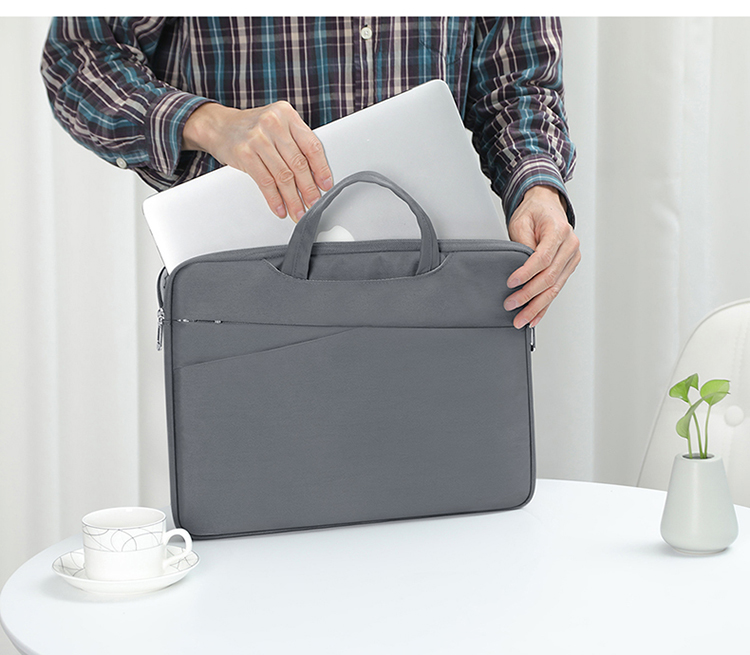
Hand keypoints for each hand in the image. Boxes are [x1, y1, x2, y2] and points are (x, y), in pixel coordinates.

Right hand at [182, 101, 332, 220]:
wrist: (218, 125)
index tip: (325, 185)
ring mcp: (257, 138)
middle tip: (314, 204)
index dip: (321, 169)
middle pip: (298, 163)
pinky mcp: (244, 153)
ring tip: (298, 211)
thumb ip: (295, 143)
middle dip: (308, 189)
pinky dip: (274, 199)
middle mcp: (273, 123)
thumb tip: (315, 175)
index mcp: (287, 114)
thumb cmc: (251, 128)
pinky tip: (280, 208)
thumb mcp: (276, 126)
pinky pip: (265, 182)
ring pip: (283, 175)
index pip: (311, 145)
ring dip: (293, 199)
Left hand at [503, 185, 580, 328]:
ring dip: (536, 306)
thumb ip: (521, 243)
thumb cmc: (534, 212)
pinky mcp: (568, 267)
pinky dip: (545, 305)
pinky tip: (535, 317)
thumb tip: (518, 268)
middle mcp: (570, 246)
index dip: (526, 273)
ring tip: (521, 319)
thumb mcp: (521, 221)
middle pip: (550, 277)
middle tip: (511, 304)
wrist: (547, 206)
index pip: (543, 258)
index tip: (511, 282)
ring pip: (555, 288)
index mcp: (559, 231)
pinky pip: (557, 289)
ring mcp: (571, 258)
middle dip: (529, 295)